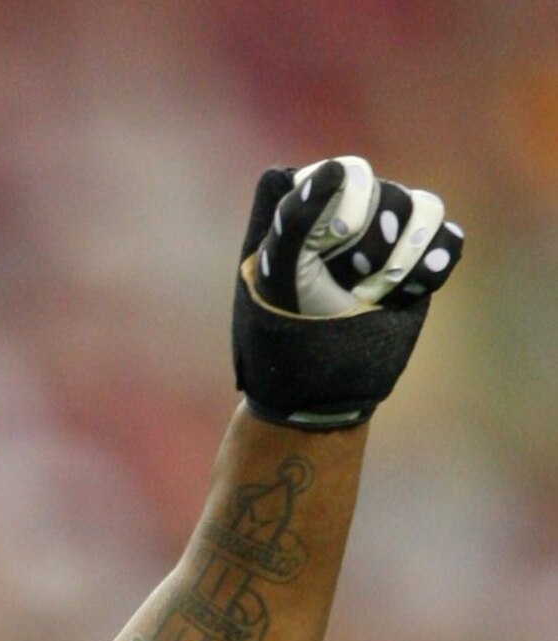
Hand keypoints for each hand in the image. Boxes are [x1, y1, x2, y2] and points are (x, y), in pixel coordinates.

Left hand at [234, 156, 462, 429]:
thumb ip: (295, 219)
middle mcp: (356, 208)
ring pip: (426, 210)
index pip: (351, 173)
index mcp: (315, 203)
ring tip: (372, 296)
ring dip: (402, 261)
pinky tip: (404, 296)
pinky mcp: (418, 260)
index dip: (349, 208)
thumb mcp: (276, 277)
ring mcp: (390, 233)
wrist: (316, 388)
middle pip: (391, 194)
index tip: (329, 248)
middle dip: (373, 247)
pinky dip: (432, 267)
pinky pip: (448, 239)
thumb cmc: (284, 329)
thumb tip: (335, 167)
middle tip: (348, 287)